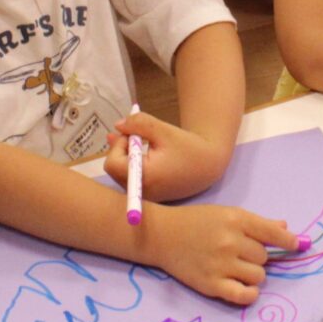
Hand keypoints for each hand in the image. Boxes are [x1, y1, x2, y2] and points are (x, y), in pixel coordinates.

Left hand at [103, 109, 232, 200]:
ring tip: (141, 143)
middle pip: (115, 170)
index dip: (118, 145)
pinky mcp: (151, 197)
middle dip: (122, 150)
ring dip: (127, 157)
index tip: (134, 134)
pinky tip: (144, 155)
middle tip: (137, 136)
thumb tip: (117, 125)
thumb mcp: (164, 130)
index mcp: (146, 177)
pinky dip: (134, 166)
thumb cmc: (189, 147)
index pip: (113, 163)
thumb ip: (139, 124)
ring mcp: (147, 197)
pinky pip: (132, 181)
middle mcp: (143, 192)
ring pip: (122, 175)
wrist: (209, 165)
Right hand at [137, 203, 294, 304]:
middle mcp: (231, 242)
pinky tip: (246, 289)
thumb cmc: (195, 222)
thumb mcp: (226, 214)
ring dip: (252, 274)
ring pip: (258, 276)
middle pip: (264, 257)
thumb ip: (257, 223)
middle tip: (239, 253)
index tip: (297, 246)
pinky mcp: (212, 285)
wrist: (161, 235)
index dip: (289, 242)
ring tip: (236, 268)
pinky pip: (244, 295)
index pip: (273, 234)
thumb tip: (286, 230)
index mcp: (236, 220)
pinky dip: (250, 294)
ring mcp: (221, 264)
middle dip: (257, 257)